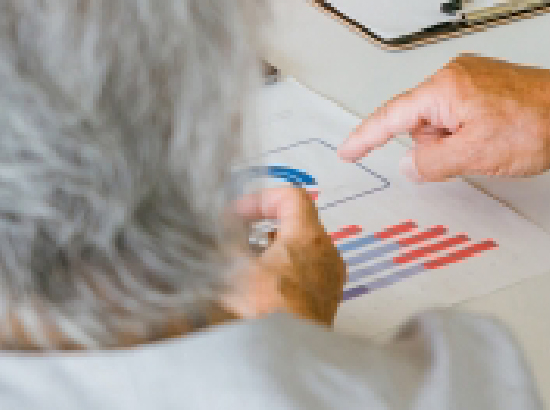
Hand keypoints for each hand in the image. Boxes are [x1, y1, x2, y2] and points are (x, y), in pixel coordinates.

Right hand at [224, 185, 345, 325]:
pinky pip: (308, 269)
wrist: (289, 352)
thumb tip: (218, 228)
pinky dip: (285, 267)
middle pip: (297, 220)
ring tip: (247, 262)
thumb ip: (225, 239)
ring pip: (302, 247)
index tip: (237, 215)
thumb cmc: (269, 310)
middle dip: (263, 224)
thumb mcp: (235, 267)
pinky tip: (262, 284)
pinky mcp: (327, 298)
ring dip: (273, 248)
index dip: (259, 199)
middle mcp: (327, 252)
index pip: (290, 196)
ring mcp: (331, 276)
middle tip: (239, 235)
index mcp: (309, 236)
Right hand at [338, 54, 549, 180]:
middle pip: (421, 121)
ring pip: (445, 121)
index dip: (366, 136)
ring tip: (496, 145)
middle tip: (474, 155)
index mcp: (444, 88)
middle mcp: (454, 75)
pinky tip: (500, 138)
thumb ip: (433, 162)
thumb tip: (409, 164)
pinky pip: (464, 114)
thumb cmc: (535, 127)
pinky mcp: (490, 85)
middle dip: (438, 146)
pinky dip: (473, 133)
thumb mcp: (476, 155)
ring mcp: (474, 77)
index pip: (392, 115)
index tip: (347, 151)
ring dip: (460, 142)